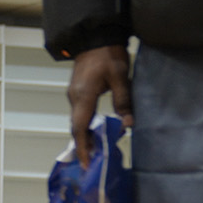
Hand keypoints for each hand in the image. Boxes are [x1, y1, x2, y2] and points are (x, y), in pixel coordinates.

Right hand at [66, 44, 133, 167]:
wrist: (95, 37)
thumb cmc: (108, 55)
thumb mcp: (121, 77)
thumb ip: (124, 102)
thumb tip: (128, 125)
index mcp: (83, 97)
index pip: (80, 128)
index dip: (83, 147)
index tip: (85, 164)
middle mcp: (75, 99)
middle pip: (77, 128)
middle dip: (84, 146)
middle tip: (93, 163)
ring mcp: (74, 95)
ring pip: (78, 121)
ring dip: (86, 137)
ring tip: (97, 151)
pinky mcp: (78, 92)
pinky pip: (80, 114)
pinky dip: (86, 126)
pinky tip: (96, 131)